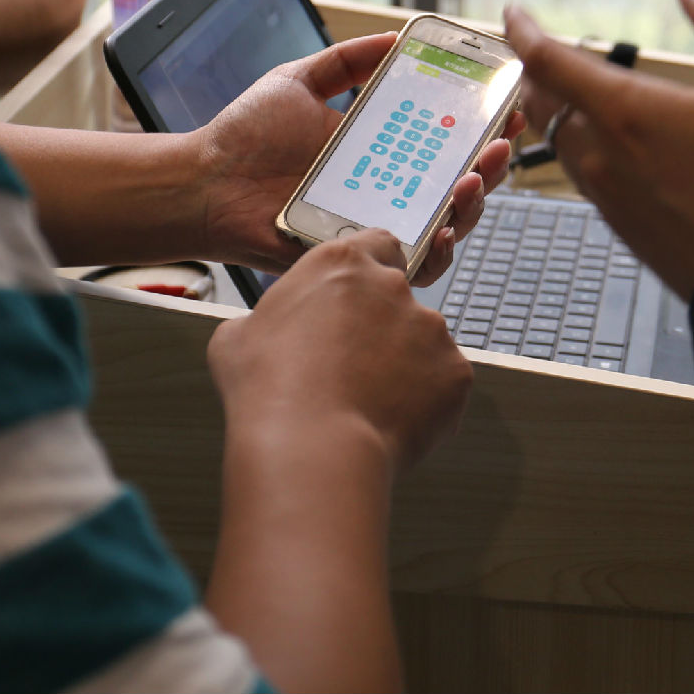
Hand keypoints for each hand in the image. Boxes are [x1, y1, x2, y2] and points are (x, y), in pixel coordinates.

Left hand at [195, 34, 522, 282]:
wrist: (205, 183)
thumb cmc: (245, 138)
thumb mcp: (299, 82)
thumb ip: (346, 61)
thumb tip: (394, 36)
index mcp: (380, 151)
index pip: (445, 143)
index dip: (482, 128)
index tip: (507, 107)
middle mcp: (386, 191)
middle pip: (459, 185)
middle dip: (491, 165)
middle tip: (499, 145)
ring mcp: (376, 225)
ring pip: (447, 225)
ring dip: (473, 204)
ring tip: (474, 180)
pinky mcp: (360, 257)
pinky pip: (411, 264)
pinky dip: (436, 250)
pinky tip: (445, 227)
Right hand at [207, 229, 472, 476]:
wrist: (312, 448)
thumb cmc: (267, 391)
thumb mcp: (238, 336)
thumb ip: (270, 318)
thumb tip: (268, 331)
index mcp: (342, 263)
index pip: (376, 245)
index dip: (368, 273)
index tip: (355, 301)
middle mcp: (393, 285)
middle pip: (398, 296)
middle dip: (381, 325)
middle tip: (352, 365)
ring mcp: (432, 327)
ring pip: (422, 340)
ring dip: (403, 363)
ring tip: (365, 402)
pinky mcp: (455, 371)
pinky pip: (442, 381)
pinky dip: (424, 398)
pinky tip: (388, 421)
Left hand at [503, 0, 693, 300]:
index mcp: (624, 113)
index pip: (548, 61)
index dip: (524, 31)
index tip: (512, 12)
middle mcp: (602, 156)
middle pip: (544, 104)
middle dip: (539, 71)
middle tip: (544, 50)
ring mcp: (609, 198)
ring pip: (563, 144)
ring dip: (560, 112)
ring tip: (579, 92)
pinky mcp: (625, 228)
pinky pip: (586, 177)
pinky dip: (586, 148)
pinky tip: (620, 147)